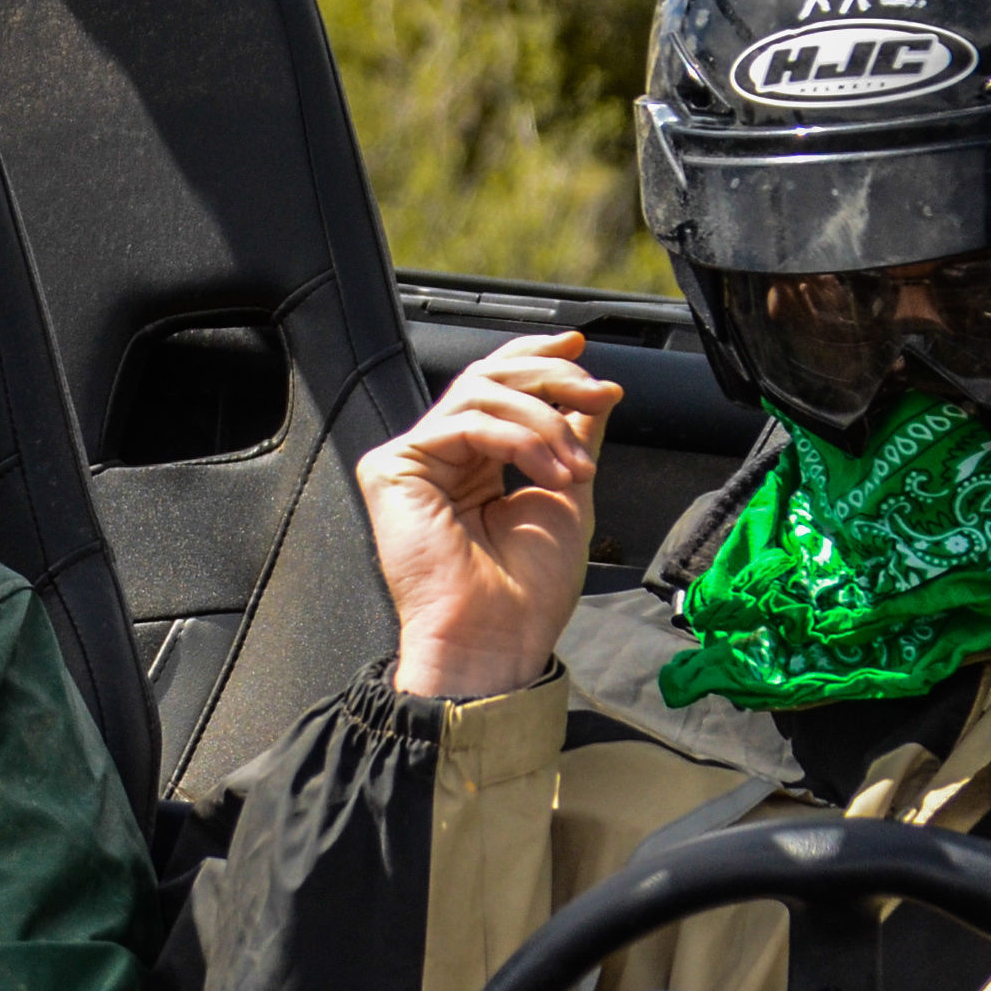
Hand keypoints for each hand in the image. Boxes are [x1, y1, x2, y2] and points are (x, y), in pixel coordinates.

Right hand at [362, 332, 625, 699]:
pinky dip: (518, 439)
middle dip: (550, 377)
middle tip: (597, 393)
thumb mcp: (568, 493)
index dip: (535, 358)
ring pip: (479, 393)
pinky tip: (548, 471)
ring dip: (544, 420)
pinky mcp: (393, 469)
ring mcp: (413, 461)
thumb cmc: (528, 592)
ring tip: (577, 467)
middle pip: (487, 378)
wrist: (497, 639)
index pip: (496, 388)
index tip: (582, 350)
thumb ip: (573, 436)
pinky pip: (463, 422)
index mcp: (474, 463)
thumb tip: (596, 393)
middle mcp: (440, 456)